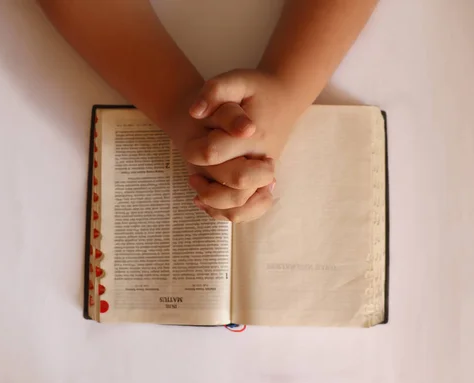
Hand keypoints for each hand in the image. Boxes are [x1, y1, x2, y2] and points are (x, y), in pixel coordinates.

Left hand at [185, 69, 306, 220]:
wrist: (285, 98)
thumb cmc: (256, 89)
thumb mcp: (236, 79)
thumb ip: (214, 90)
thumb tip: (195, 112)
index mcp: (253, 133)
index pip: (215, 153)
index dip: (195, 152)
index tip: (188, 147)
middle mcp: (262, 157)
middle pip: (236, 186)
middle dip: (208, 186)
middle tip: (193, 174)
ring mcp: (266, 173)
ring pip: (244, 205)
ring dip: (215, 203)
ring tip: (198, 189)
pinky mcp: (264, 182)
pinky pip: (249, 209)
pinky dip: (227, 212)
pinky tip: (206, 200)